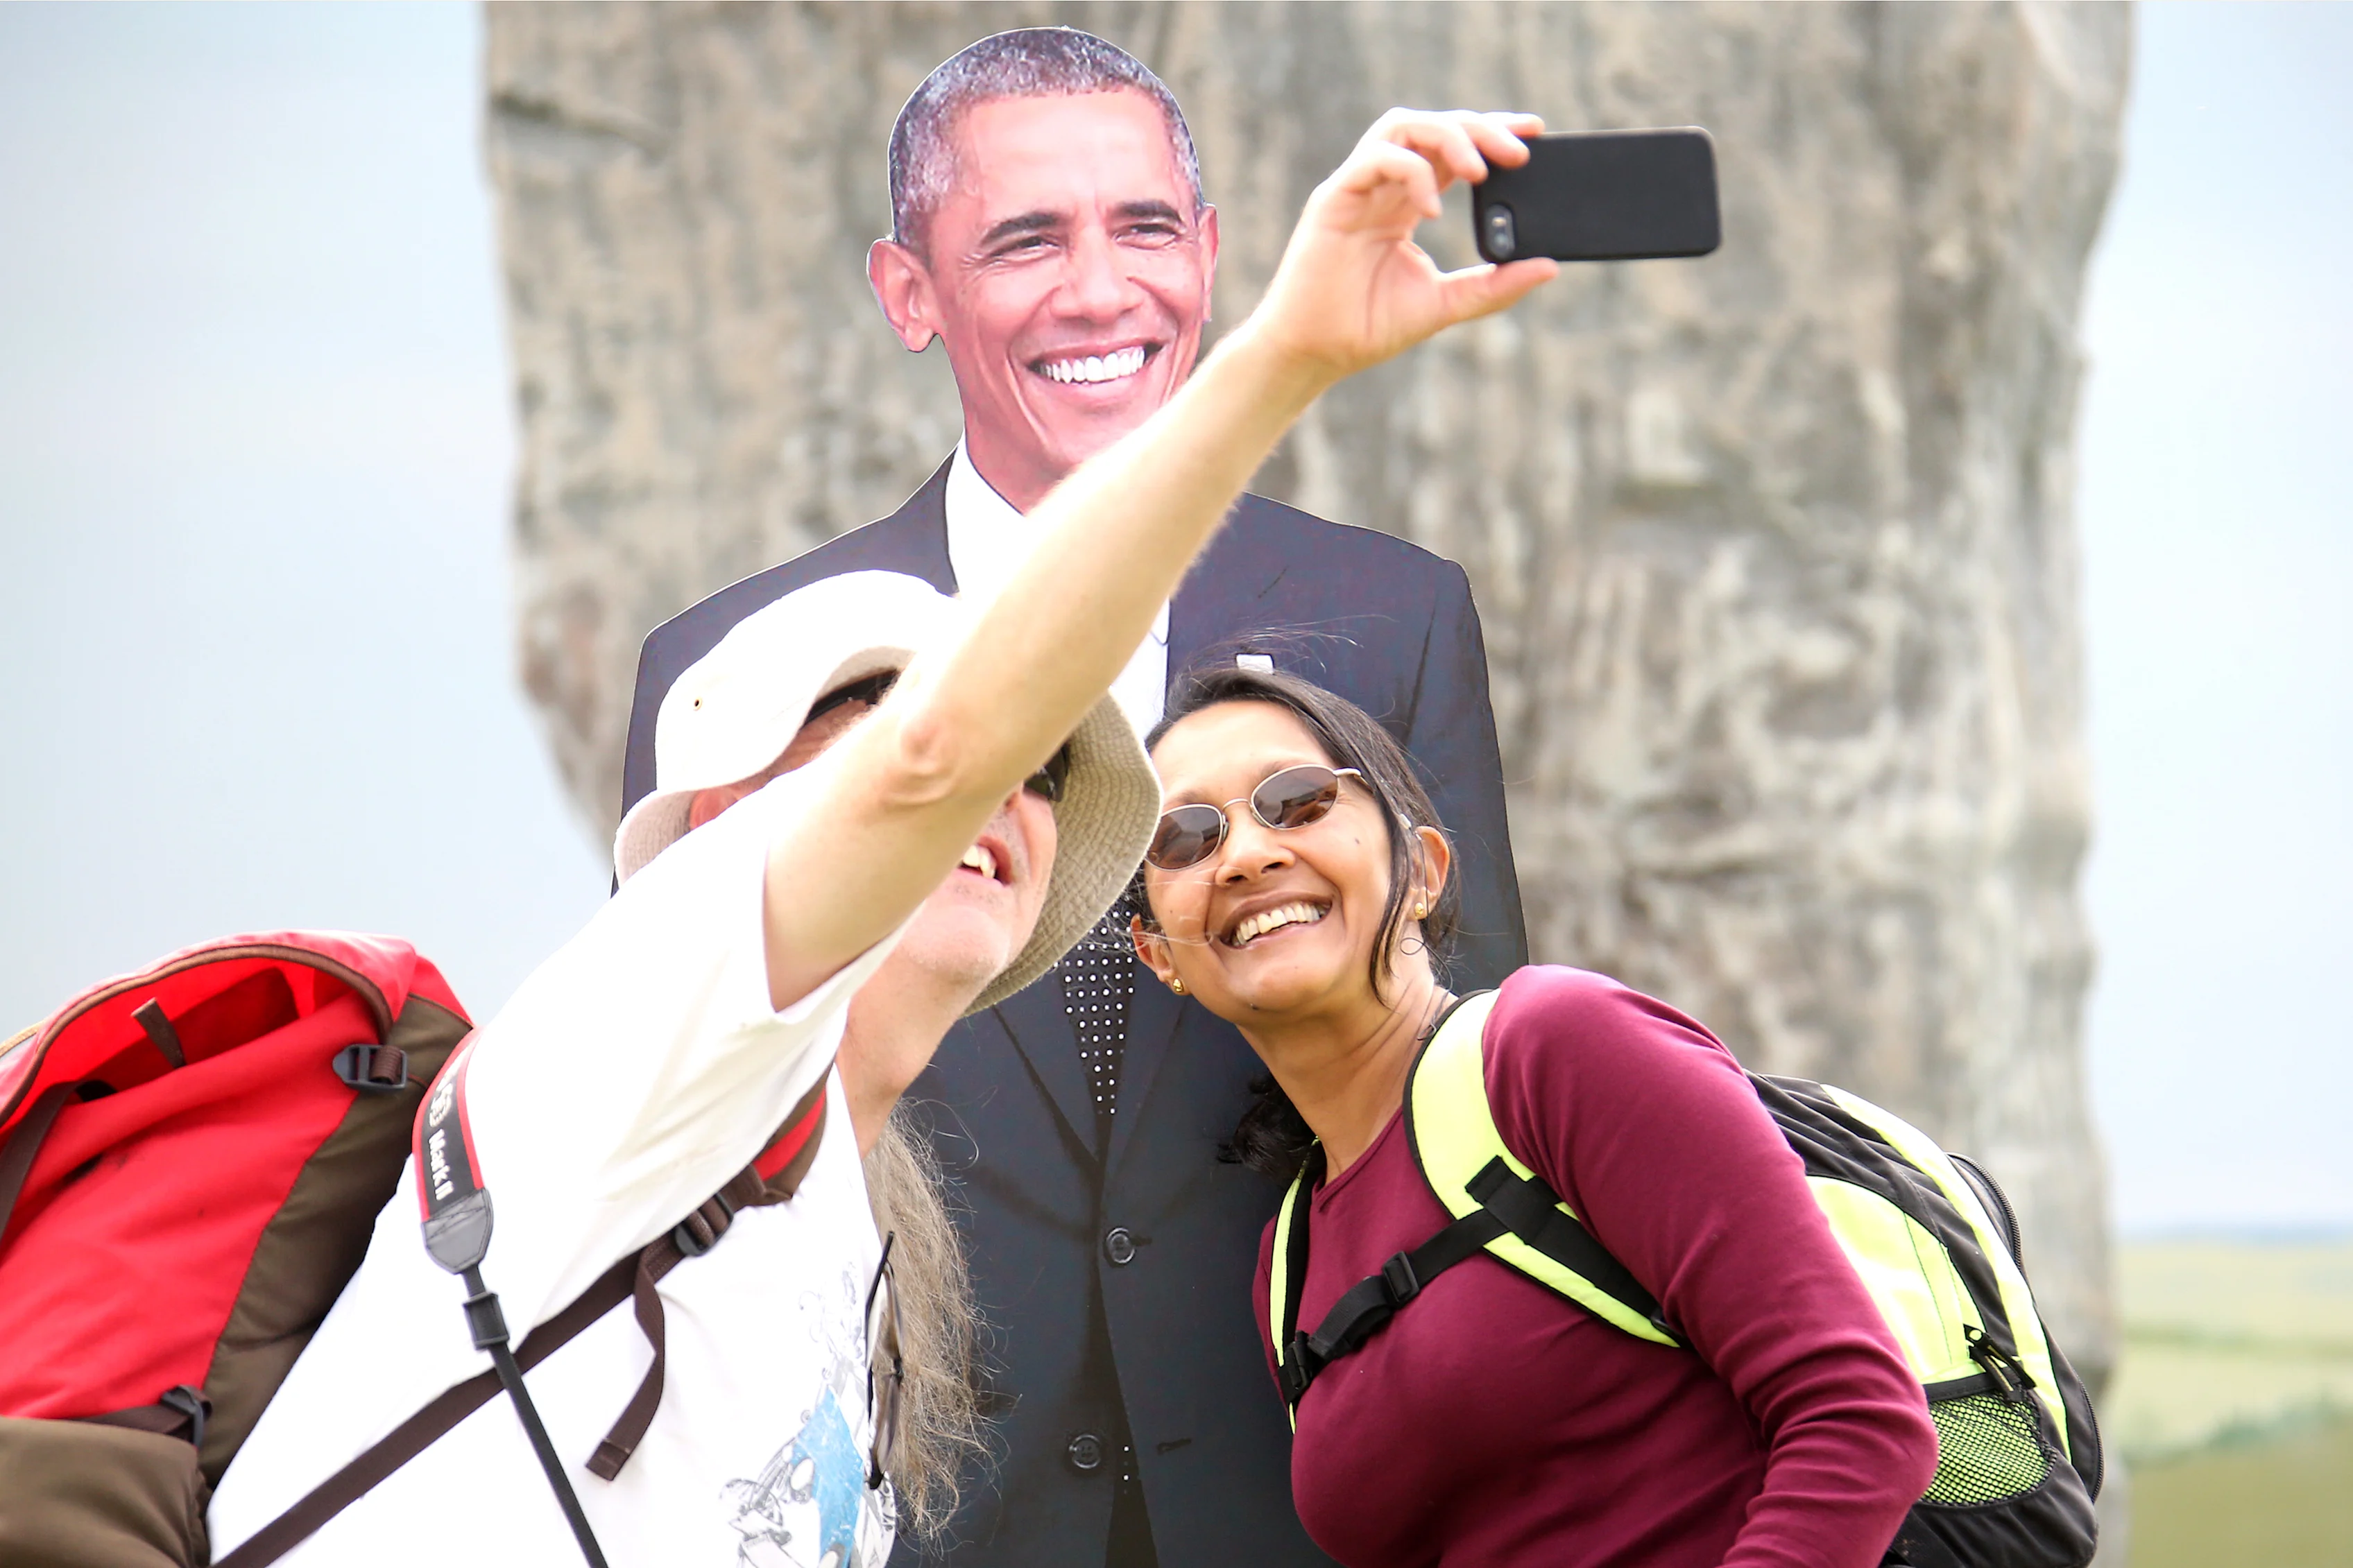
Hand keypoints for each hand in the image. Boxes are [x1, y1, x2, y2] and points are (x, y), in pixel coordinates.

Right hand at [1245, 109, 1559, 384]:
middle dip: (1479, 128)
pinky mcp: (1332, 199)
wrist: (1315, 354)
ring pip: (1403, 125)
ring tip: (1480, 169)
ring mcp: (1356, 188)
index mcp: (1407, 203)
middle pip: (1432, 126)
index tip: (1535, 132)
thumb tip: (1548, 265)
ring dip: (1448, 136)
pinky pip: (1375, 159)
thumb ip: (1494, 285)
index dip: (1490, 131)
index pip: (1452, 149)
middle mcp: (1382, 187)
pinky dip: (1411, 172)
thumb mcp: (1446, 303)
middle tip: (1519, 151)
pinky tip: (1431, 207)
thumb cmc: (1368, 327)